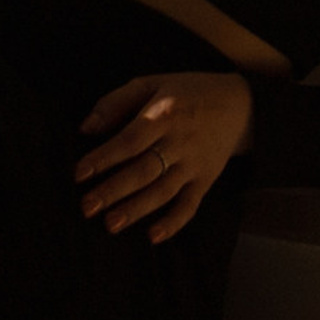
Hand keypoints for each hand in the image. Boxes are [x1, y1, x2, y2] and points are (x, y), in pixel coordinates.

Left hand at [74, 69, 252, 242]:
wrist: (239, 104)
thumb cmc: (185, 93)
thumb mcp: (151, 83)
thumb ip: (116, 102)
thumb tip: (85, 128)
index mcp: (164, 113)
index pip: (131, 140)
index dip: (104, 157)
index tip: (79, 173)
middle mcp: (180, 141)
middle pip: (144, 170)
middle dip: (114, 190)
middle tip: (87, 207)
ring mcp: (194, 163)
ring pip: (163, 191)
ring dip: (137, 209)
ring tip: (111, 224)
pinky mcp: (206, 180)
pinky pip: (190, 205)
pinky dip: (173, 222)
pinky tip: (153, 236)